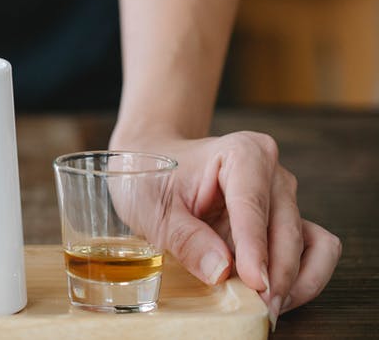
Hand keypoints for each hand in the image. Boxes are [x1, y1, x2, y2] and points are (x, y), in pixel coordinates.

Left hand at [118, 131, 340, 327]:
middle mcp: (273, 174)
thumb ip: (185, 238)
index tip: (255, 282)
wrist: (154, 164)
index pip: (253, 206)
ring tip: (268, 308)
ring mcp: (284, 199)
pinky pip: (314, 251)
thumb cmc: (152, 179)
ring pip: (311, 244)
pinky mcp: (287, 222)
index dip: (256, 248)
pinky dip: (302, 278)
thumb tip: (221, 271)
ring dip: (297, 280)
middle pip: (288, 230)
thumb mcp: (152, 207)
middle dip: (278, 275)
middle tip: (259, 310)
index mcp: (243, 154)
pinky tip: (274, 296)